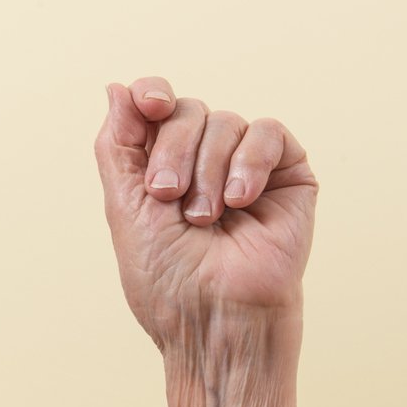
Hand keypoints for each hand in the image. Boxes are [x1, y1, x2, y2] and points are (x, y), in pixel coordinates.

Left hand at [95, 76, 318, 345]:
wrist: (215, 319)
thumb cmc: (166, 278)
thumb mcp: (124, 206)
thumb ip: (118, 144)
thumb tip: (118, 87)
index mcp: (159, 166)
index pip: (155, 104)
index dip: (152, 93)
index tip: (151, 106)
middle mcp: (203, 161)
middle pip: (187, 111)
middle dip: (172, 150)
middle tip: (167, 197)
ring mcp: (246, 167)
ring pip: (225, 121)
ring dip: (208, 170)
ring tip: (205, 218)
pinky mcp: (288, 176)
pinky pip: (268, 133)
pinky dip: (250, 162)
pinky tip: (241, 202)